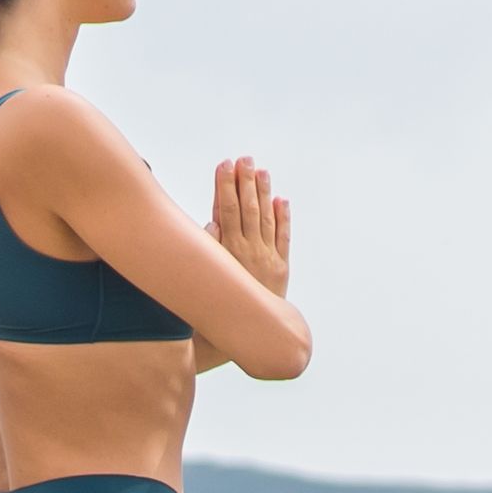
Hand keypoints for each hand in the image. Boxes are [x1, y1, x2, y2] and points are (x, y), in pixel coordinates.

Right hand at [210, 157, 294, 296]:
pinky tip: (281, 200)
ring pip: (266, 218)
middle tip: (245, 159)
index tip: (225, 165)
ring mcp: (267, 257)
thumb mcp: (209, 276)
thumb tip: (212, 222)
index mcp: (228, 250)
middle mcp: (248, 250)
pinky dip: (283, 218)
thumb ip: (211, 248)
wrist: (244, 333)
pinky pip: (283, 238)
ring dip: (263, 193)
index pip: (226, 209)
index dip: (225, 186)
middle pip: (247, 208)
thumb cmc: (217, 305)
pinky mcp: (281, 267)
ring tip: (262, 171)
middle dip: (245, 182)